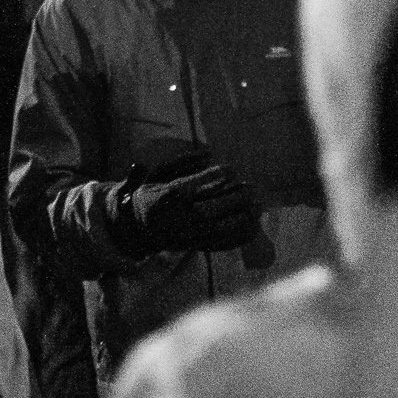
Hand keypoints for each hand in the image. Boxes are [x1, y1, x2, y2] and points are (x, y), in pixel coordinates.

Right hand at [110, 153, 259, 256]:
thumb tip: (208, 152)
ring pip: (218, 230)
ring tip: (257, 205)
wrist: (141, 228)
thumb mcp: (158, 173)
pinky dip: (240, 236)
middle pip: (209, 209)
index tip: (231, 168)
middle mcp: (177, 218)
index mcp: (167, 197)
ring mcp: (188, 234)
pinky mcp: (197, 245)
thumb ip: (182, 161)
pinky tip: (255, 225)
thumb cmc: (153, 195)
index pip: (193, 186)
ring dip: (242, 218)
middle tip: (251, 187)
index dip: (215, 176)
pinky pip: (222, 244)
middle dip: (234, 198)